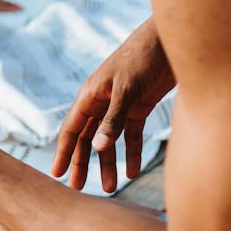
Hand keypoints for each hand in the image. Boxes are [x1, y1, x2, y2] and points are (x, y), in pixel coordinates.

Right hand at [52, 17, 175, 192]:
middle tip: (78, 188)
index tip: (57, 174)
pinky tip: (133, 171)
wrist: (173, 41)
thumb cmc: (143, 57)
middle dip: (82, 163)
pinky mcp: (140, 106)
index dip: (64, 152)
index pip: (72, 129)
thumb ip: (113, 119)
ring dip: (108, 162)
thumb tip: (98, 148)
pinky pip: (131, 134)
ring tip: (110, 188)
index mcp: (91, 95)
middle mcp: (102, 101)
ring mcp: (121, 104)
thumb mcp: (127, 89)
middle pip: (88, 138)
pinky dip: (132, 152)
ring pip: (109, 140)